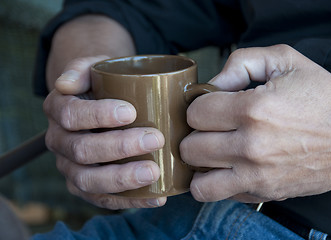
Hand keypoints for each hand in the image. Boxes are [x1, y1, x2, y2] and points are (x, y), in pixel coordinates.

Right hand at [44, 56, 165, 208]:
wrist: (103, 103)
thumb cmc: (103, 84)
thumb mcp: (94, 67)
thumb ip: (80, 68)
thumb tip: (65, 84)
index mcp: (58, 109)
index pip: (71, 114)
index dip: (98, 115)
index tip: (131, 112)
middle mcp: (59, 141)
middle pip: (82, 150)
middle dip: (120, 147)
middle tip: (155, 139)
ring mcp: (70, 167)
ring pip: (88, 180)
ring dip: (123, 178)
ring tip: (154, 172)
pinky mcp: (86, 185)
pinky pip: (103, 199)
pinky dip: (130, 200)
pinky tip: (156, 196)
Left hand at [180, 44, 330, 202]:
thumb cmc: (323, 97)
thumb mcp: (285, 60)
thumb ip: (241, 62)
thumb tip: (212, 84)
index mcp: (254, 111)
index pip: (195, 113)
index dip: (200, 105)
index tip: (212, 105)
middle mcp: (251, 147)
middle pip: (190, 148)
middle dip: (196, 134)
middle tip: (212, 128)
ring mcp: (256, 176)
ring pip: (199, 182)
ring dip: (200, 166)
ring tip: (212, 152)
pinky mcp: (264, 194)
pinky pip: (220, 195)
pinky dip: (217, 182)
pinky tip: (228, 167)